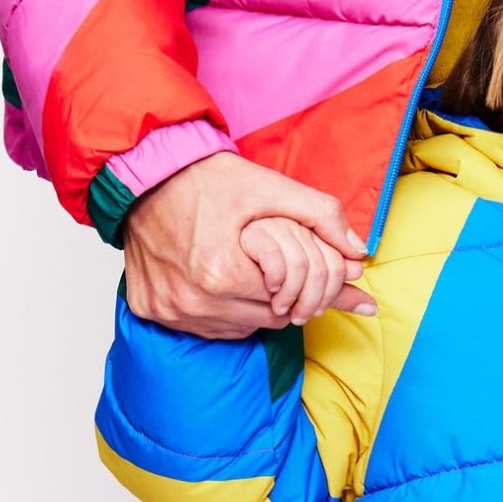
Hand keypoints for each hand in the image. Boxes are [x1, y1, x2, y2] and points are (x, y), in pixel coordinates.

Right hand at [122, 152, 370, 337]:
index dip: (297, 279)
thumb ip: (320, 216)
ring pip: (238, 327)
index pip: (290, 298)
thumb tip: (359, 253)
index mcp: (223, 274)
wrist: (144, 175)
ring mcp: (172, 311)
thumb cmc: (205, 179)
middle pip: (267, 317)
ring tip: (240, 268)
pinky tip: (213, 280)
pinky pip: (204, 326)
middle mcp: (195, 302)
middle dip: (279, 293)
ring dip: (250, 304)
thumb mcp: (269, 187)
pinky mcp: (154, 312)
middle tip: (267, 263)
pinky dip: (217, 310)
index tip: (290, 264)